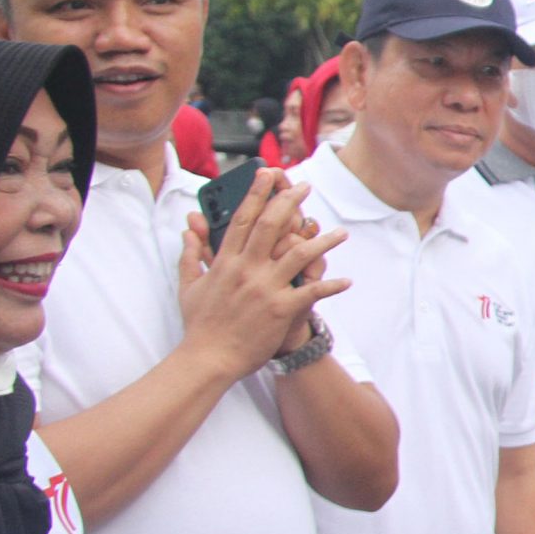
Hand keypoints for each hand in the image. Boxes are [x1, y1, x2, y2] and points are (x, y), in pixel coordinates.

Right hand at [175, 171, 350, 376]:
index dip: (257, 193)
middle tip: (305, 187)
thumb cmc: (199, 324)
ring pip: (299, 254)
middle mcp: (246, 270)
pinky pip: (312, 292)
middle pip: (271, 226)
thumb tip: (188, 230)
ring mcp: (265, 288)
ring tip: (340, 234)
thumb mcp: (189, 286)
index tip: (268, 174)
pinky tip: (346, 280)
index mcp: (225, 262)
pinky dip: (331, 285)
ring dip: (323, 241)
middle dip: (290, 202)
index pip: (241, 219)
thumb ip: (190, 255)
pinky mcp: (281, 308)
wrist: (207, 359)